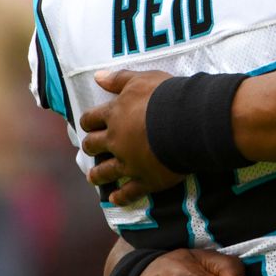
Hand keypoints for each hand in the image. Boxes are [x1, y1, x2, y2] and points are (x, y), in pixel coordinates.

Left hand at [81, 69, 184, 202]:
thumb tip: (97, 76)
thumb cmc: (165, 96)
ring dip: (97, 175)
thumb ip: (119, 79)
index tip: (88, 124)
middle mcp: (116, 141)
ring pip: (105, 172)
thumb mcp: (141, 80)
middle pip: (93, 146)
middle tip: (91, 148)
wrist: (186, 122)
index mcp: (114, 115)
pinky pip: (130, 192)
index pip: (91, 119)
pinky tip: (115, 200)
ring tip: (93, 177)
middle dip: (90, 146)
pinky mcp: (145, 179)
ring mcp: (129, 162)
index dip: (88, 122)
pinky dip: (121, 197)